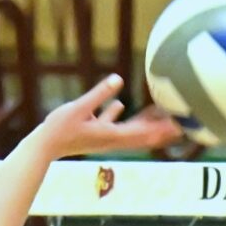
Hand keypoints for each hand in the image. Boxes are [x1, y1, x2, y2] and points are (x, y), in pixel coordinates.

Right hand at [33, 76, 182, 159]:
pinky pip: (111, 125)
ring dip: (144, 125)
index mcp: (111, 135)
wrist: (44, 147)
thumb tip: (117, 79)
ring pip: (129, 132)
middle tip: (180, 123)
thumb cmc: (59, 129)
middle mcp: (111, 139)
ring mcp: (103, 138)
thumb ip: (100, 93)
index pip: (143, 133)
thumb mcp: (80, 107)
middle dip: (160, 130)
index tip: (178, 125)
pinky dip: (119, 117)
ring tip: (157, 117)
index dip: (161, 129)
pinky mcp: (93, 134)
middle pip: (142, 136)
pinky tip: (119, 104)